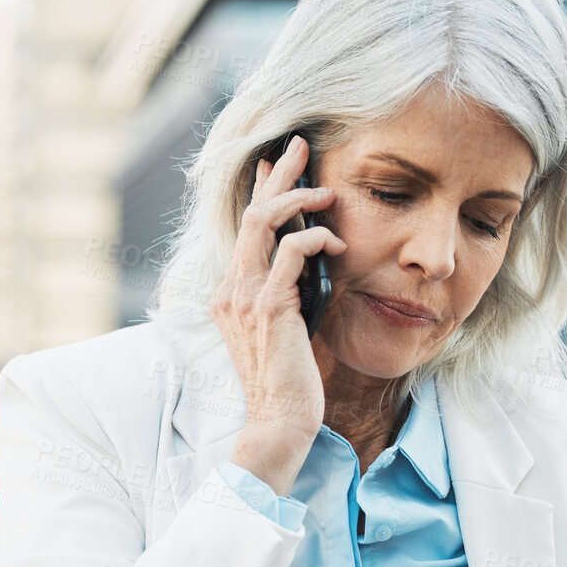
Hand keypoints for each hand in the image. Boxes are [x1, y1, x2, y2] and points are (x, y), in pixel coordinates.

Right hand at [209, 134, 344, 457]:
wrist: (280, 422)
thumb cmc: (289, 382)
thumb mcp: (284, 328)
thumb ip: (286, 293)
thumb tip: (306, 259)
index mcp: (229, 294)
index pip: (244, 229)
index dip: (261, 190)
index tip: (278, 162)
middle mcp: (230, 290)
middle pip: (250, 213)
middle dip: (278, 175)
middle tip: (300, 145)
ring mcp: (245, 298)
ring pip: (264, 222)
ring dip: (299, 198)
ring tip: (327, 194)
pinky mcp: (269, 308)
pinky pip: (292, 252)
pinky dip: (316, 238)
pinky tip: (337, 243)